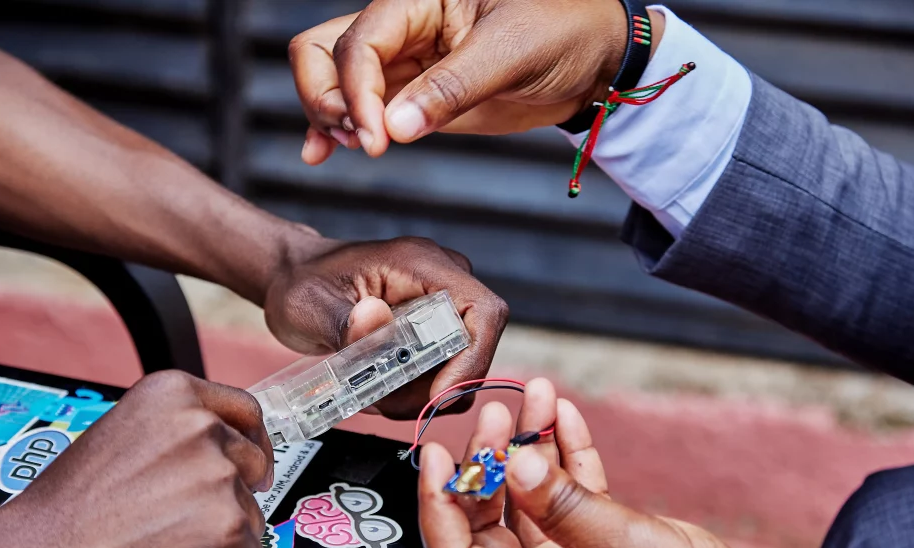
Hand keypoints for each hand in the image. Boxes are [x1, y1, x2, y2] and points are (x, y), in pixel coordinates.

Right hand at [0, 371, 272, 547]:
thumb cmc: (61, 512)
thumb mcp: (118, 434)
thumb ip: (173, 432)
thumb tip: (218, 447)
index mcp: (174, 395)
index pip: (245, 412)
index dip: (249, 442)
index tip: (252, 460)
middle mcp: (203, 430)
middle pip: (253, 465)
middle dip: (231, 494)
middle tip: (187, 520)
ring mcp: (220, 481)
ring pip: (251, 515)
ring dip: (222, 537)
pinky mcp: (229, 534)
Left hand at [265, 236, 508, 418]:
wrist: (295, 278)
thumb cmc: (301, 283)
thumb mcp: (309, 305)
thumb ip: (341, 319)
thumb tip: (376, 322)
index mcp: (423, 264)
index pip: (483, 311)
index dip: (474, 358)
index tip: (438, 394)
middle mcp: (444, 280)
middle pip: (475, 346)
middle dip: (439, 387)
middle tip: (389, 403)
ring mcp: (442, 304)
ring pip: (461, 366)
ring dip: (423, 395)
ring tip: (375, 394)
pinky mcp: (434, 327)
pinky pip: (444, 369)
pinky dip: (416, 391)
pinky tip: (380, 388)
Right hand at [290, 0, 662, 162]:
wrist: (593, 61)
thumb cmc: (564, 30)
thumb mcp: (513, 51)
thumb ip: (452, 87)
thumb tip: (394, 127)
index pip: (359, 42)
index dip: (356, 93)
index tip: (377, 140)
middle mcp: (402, 27)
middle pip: (324, 52)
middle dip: (328, 99)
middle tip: (362, 140)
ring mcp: (404, 63)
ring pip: (333, 81)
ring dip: (327, 117)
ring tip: (356, 148)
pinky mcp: (413, 97)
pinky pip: (360, 110)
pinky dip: (335, 130)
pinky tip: (320, 154)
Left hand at [418, 379, 785, 547]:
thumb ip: (565, 504)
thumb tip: (514, 464)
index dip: (438, 503)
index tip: (436, 453)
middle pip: (487, 518)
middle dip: (489, 461)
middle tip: (497, 414)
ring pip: (529, 498)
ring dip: (530, 448)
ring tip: (536, 396)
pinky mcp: (596, 546)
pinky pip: (567, 495)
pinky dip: (566, 457)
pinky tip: (563, 417)